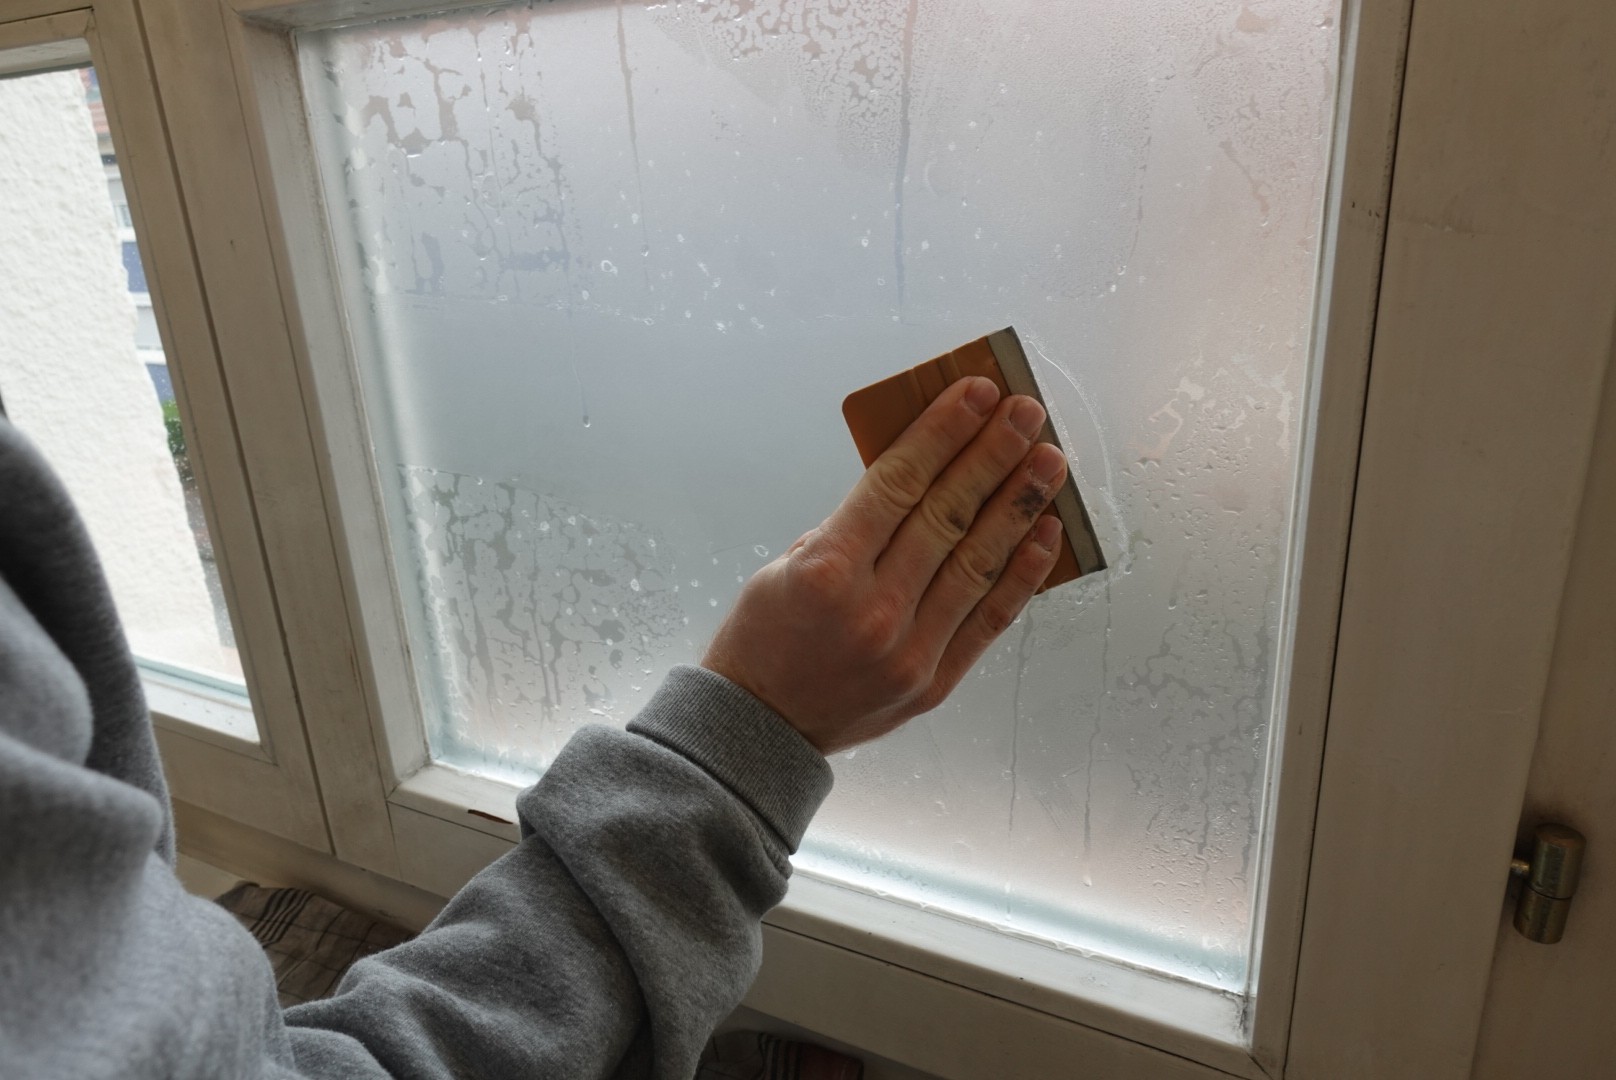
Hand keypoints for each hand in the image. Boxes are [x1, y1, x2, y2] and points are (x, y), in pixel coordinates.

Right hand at [701, 376, 1066, 753]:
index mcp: (827, 571)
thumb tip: (921, 479)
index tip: (976, 393)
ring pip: (979, 562)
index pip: (899, 483)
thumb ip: (853, 526)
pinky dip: (1023, 573)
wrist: (761, 727)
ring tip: (1049, 461)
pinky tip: (1047, 531)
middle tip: (1025, 412)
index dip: (942, 432)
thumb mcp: (788, 565)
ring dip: (1019, 504)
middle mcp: (874, 609)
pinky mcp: (935, 682)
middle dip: (991, 455)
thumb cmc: (766, 637)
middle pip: (947, 515)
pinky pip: (991, 618)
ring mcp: (910, 650)